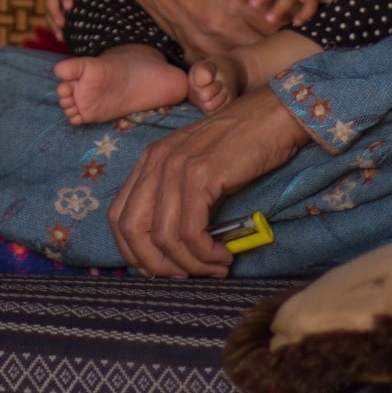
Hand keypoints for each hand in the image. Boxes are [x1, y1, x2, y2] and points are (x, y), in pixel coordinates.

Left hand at [108, 86, 309, 276]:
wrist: (272, 115)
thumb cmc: (241, 145)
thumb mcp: (198, 169)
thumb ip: (179, 198)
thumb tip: (175, 249)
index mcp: (148, 161)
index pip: (118, 217)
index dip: (134, 252)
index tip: (163, 269)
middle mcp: (155, 162)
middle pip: (131, 230)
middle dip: (155, 265)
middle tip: (184, 277)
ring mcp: (176, 167)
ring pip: (163, 236)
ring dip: (188, 264)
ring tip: (213, 268)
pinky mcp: (201, 176)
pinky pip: (191, 231)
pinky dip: (205, 253)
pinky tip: (222, 256)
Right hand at [111, 0, 280, 62]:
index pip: (278, 20)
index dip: (287, 14)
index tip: (286, 5)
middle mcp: (221, 25)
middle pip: (264, 42)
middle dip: (273, 31)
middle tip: (272, 17)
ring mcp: (203, 40)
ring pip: (244, 57)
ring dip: (253, 46)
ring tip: (253, 27)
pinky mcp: (190, 47)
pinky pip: (217, 63)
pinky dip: (228, 55)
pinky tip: (230, 38)